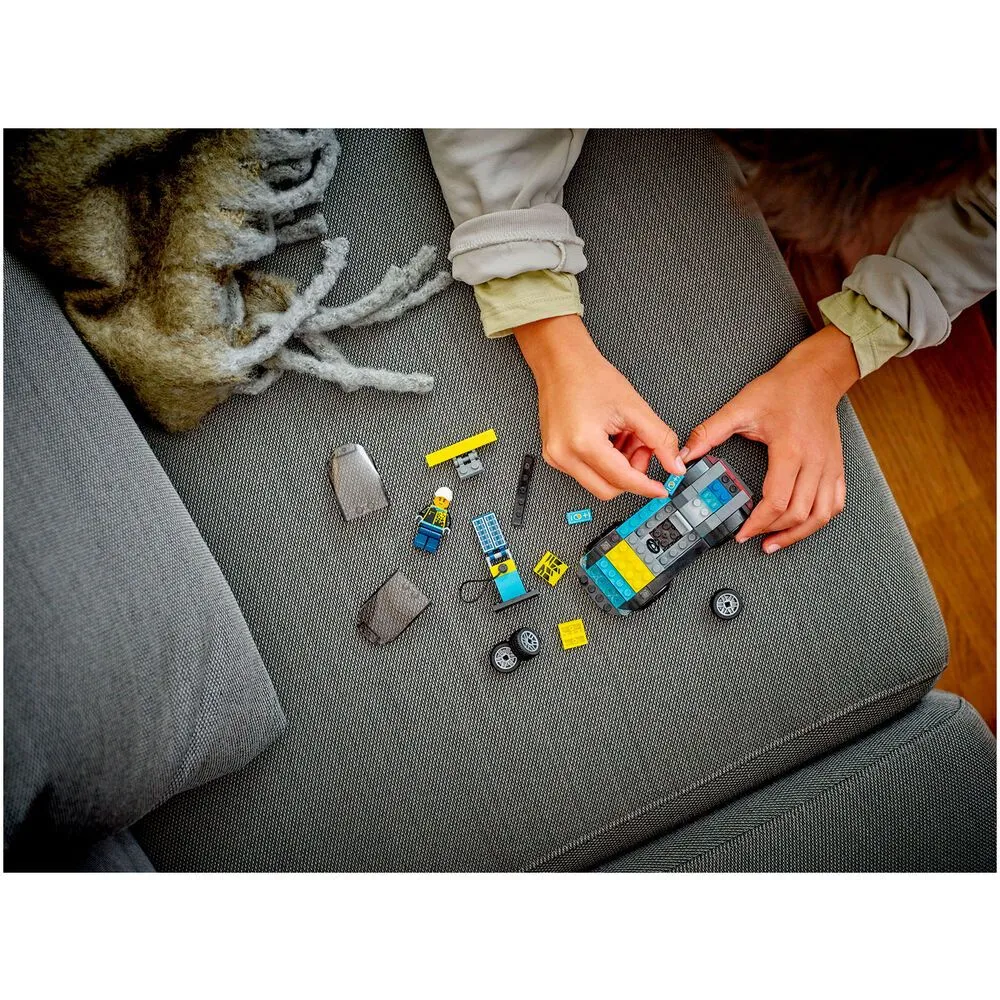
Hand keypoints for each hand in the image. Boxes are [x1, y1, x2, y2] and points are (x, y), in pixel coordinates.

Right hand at [514, 314, 685, 499]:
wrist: (562, 363)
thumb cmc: (590, 377)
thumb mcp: (635, 408)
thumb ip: (660, 440)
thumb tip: (675, 464)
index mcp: (583, 443)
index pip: (621, 480)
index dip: (646, 486)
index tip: (661, 489)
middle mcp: (564, 455)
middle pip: (607, 489)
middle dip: (632, 476)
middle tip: (643, 450)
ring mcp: (556, 457)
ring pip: (598, 482)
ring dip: (619, 468)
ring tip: (625, 437)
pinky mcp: (555, 456)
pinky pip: (586, 472)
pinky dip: (605, 462)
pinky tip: (611, 439)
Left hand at [682, 325, 859, 551]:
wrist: (816, 376)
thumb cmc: (781, 389)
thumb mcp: (740, 407)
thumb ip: (709, 432)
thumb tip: (685, 454)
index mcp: (790, 450)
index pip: (777, 499)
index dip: (758, 522)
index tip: (741, 532)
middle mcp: (814, 462)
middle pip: (798, 513)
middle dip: (772, 531)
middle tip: (751, 537)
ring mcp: (829, 466)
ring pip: (820, 514)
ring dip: (798, 533)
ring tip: (775, 542)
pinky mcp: (836, 466)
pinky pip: (835, 503)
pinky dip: (818, 520)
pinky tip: (801, 525)